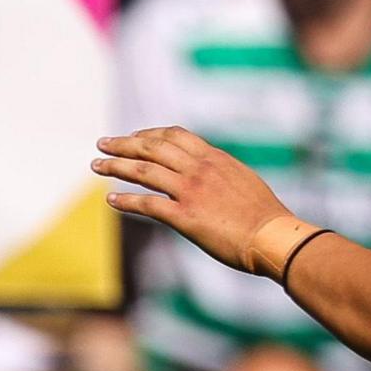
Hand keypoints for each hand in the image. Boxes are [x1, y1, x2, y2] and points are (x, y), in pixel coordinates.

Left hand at [93, 127, 290, 272]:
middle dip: (124, 144)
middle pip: (153, 147)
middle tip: (103, 143)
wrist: (274, 237)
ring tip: (96, 166)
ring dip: (116, 166)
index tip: (134, 136)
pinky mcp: (185, 217)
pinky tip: (111, 199)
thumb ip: (220, 173)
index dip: (149, 134)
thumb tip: (209, 174)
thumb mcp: (242, 181)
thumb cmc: (264, 216)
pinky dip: (126, 200)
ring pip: (144, 171)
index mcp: (214, 158)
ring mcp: (191, 191)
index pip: (175, 135)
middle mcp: (200, 169)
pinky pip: (148, 204)